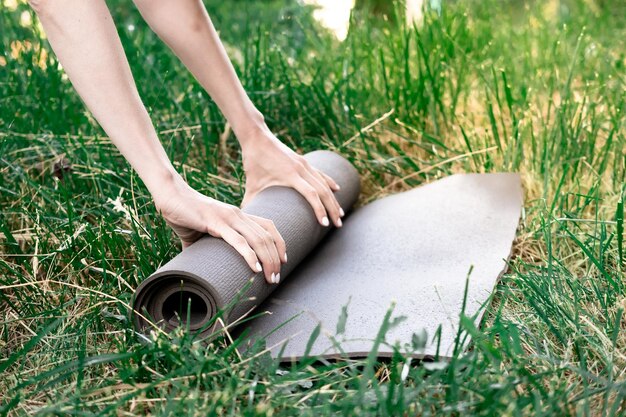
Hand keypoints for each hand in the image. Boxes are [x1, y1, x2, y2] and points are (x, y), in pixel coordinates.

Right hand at [152, 174, 286, 283]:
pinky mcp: (216, 223)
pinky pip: (238, 241)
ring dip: (268, 261)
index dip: (279, 243)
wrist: (170, 195)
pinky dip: (249, 255)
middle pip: (267, 237)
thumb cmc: (184, 213)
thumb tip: (197, 265)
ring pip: (257, 240)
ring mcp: (228, 218)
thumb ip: (203, 246)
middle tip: (275, 278)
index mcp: (238, 215)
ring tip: (270, 278)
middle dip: (275, 259)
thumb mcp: (200, 233)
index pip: (268, 226)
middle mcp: (238, 215)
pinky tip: (255, 268)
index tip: (283, 261)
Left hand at [239, 127, 344, 227]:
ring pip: (324, 183)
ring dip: (333, 199)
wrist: (256, 137)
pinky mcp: (303, 161)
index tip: (325, 224)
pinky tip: (337, 189)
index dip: (320, 210)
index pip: (312, 194)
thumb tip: (247, 221)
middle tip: (338, 224)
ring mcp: (304, 164)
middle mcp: (301, 169)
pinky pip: (321, 173)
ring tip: (340, 213)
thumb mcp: (251, 184)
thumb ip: (251, 202)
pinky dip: (329, 182)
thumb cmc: (253, 160)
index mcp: (290, 175)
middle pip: (324, 191)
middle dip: (332, 208)